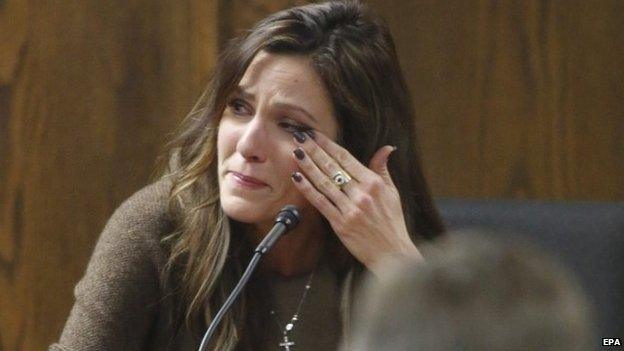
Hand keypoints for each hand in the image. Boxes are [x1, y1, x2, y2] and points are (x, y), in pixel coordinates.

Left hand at [290, 131, 422, 274]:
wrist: (392, 254)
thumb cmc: (393, 223)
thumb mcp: (393, 192)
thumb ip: (383, 169)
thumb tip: (386, 148)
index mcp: (373, 183)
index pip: (346, 158)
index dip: (329, 145)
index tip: (315, 134)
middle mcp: (361, 194)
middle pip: (332, 167)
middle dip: (314, 150)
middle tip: (299, 137)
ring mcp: (350, 209)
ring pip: (324, 183)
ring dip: (308, 166)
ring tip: (296, 153)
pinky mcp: (340, 224)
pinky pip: (320, 203)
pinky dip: (308, 189)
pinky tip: (298, 178)